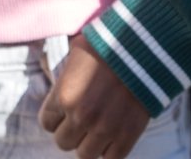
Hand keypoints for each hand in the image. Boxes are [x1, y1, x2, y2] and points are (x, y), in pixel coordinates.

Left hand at [39, 34, 149, 158]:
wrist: (143, 47)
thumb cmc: (108, 42)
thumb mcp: (76, 51)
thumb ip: (64, 73)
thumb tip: (56, 80)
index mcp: (64, 95)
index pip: (46, 122)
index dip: (55, 116)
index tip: (63, 111)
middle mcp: (81, 116)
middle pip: (63, 142)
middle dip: (70, 131)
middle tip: (81, 119)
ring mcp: (104, 129)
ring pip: (85, 155)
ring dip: (89, 142)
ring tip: (97, 128)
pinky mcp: (127, 136)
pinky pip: (111, 158)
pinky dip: (110, 150)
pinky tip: (112, 134)